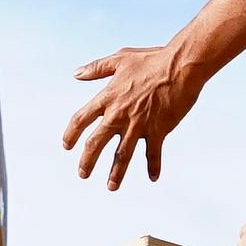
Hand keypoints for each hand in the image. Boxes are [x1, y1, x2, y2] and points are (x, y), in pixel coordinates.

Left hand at [65, 43, 197, 190]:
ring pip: (122, 155)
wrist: (179, 67)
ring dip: (116, 173)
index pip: (81, 119)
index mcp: (108, 97)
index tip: (66, 145)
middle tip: (82, 174)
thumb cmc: (151, 60)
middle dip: (87, 161)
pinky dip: (153, 166)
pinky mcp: (158, 130)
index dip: (71, 133)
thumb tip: (76, 74)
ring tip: (111, 186)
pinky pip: (153, 153)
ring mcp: (138, 125)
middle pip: (96, 143)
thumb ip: (96, 68)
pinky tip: (153, 177)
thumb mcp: (120, 58)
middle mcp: (119, 114)